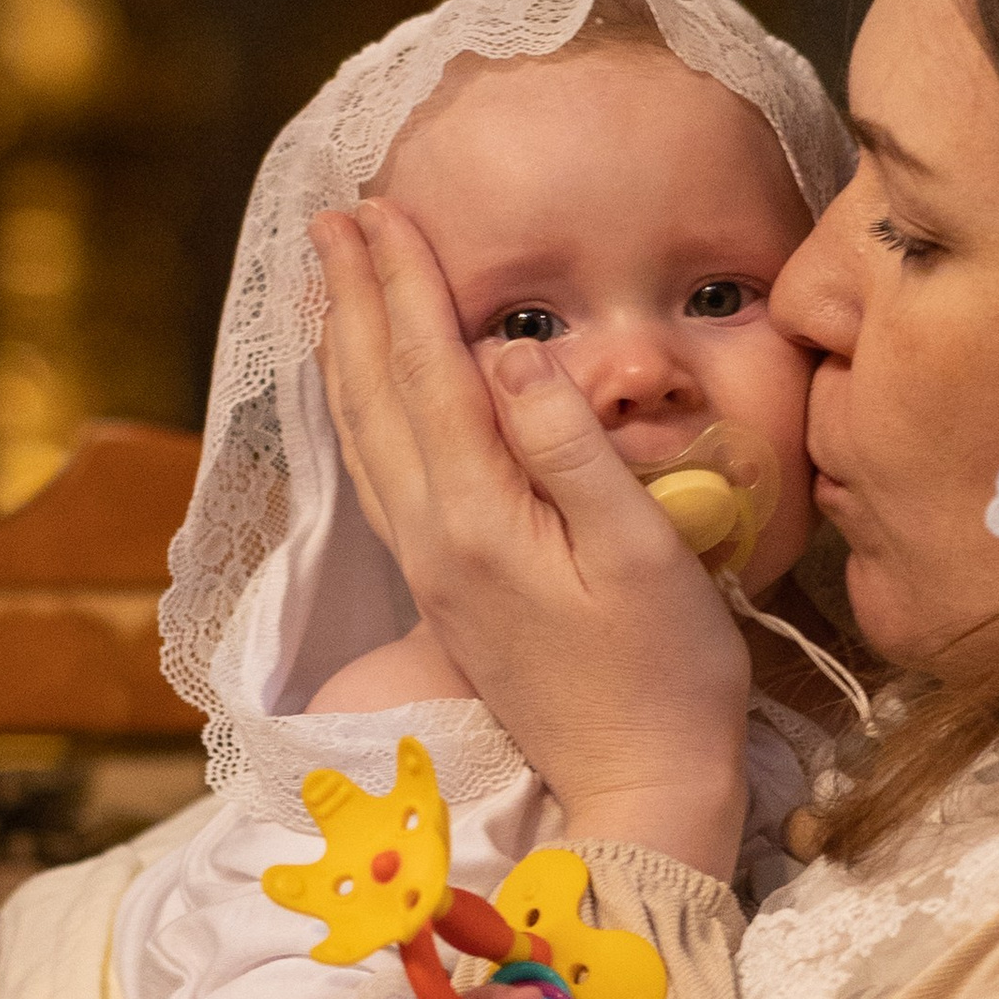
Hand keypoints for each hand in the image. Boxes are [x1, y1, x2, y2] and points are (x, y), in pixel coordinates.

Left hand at [312, 198, 751, 874]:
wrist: (643, 792)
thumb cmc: (668, 676)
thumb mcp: (644, 554)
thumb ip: (572, 448)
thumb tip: (513, 355)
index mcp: (478, 520)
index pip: (428, 372)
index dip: (404, 284)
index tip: (382, 207)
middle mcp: (433, 542)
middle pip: (374, 396)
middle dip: (351, 300)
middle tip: (333, 217)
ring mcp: (432, 573)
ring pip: (364, 439)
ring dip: (342, 352)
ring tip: (330, 284)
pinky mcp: (447, 596)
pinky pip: (380, 481)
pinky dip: (361, 417)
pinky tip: (366, 397)